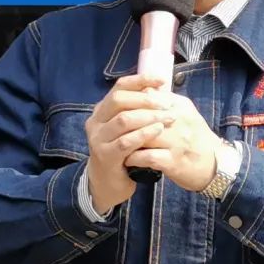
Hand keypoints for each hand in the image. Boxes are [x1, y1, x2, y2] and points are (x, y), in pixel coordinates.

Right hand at [85, 75, 175, 214]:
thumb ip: (138, 109)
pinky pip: (125, 142)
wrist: (108, 183)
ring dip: (148, 117)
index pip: (120, 87)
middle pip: (119, 100)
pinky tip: (158, 131)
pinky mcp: (105, 156)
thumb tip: (159, 88)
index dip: (141, 80)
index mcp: (102, 110)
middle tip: (167, 104)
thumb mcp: (129, 128)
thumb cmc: (123, 152)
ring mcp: (98, 139)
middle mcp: (96, 121)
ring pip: (123, 120)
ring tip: (168, 117)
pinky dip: (143, 134)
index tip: (162, 80)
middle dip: (146, 99)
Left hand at [123, 93, 222, 191]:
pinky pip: (147, 157)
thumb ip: (166, 101)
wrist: (215, 165)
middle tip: (112, 127)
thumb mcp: (185, 113)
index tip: (118, 111)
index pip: (149, 96)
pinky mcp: (173, 162)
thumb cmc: (196, 137)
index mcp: (180, 106)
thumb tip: (143, 89)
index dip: (130, 103)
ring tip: (117, 143)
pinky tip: (128, 159)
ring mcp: (176, 142)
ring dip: (127, 140)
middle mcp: (179, 121)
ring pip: (143, 135)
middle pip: (143, 114)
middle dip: (125, 121)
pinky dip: (134, 158)